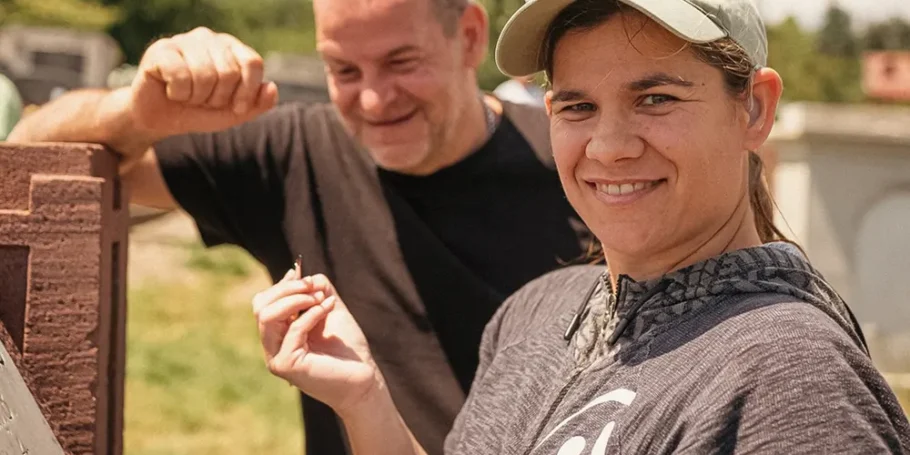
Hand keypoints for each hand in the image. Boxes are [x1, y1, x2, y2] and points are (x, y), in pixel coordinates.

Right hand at [129, 27, 278, 137]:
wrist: (160, 120)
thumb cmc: (199, 111)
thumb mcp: (233, 113)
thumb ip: (257, 104)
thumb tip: (272, 87)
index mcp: (231, 49)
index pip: (252, 62)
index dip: (248, 91)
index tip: (237, 108)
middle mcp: (209, 38)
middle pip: (229, 71)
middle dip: (218, 98)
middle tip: (204, 101)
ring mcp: (184, 41)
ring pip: (204, 74)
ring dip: (197, 97)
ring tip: (188, 96)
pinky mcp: (161, 50)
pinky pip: (180, 75)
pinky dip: (177, 93)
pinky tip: (171, 91)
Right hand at [253, 271, 381, 415]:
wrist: (363, 376)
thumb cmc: (346, 346)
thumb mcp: (329, 309)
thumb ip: (315, 290)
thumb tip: (301, 274)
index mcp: (278, 334)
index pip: (263, 304)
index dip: (280, 286)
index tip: (301, 275)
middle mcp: (272, 346)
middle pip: (261, 307)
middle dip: (286, 290)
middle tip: (312, 287)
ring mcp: (277, 357)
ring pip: (267, 317)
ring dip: (294, 299)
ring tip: (319, 298)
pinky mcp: (287, 365)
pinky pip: (293, 330)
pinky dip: (311, 314)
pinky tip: (327, 308)